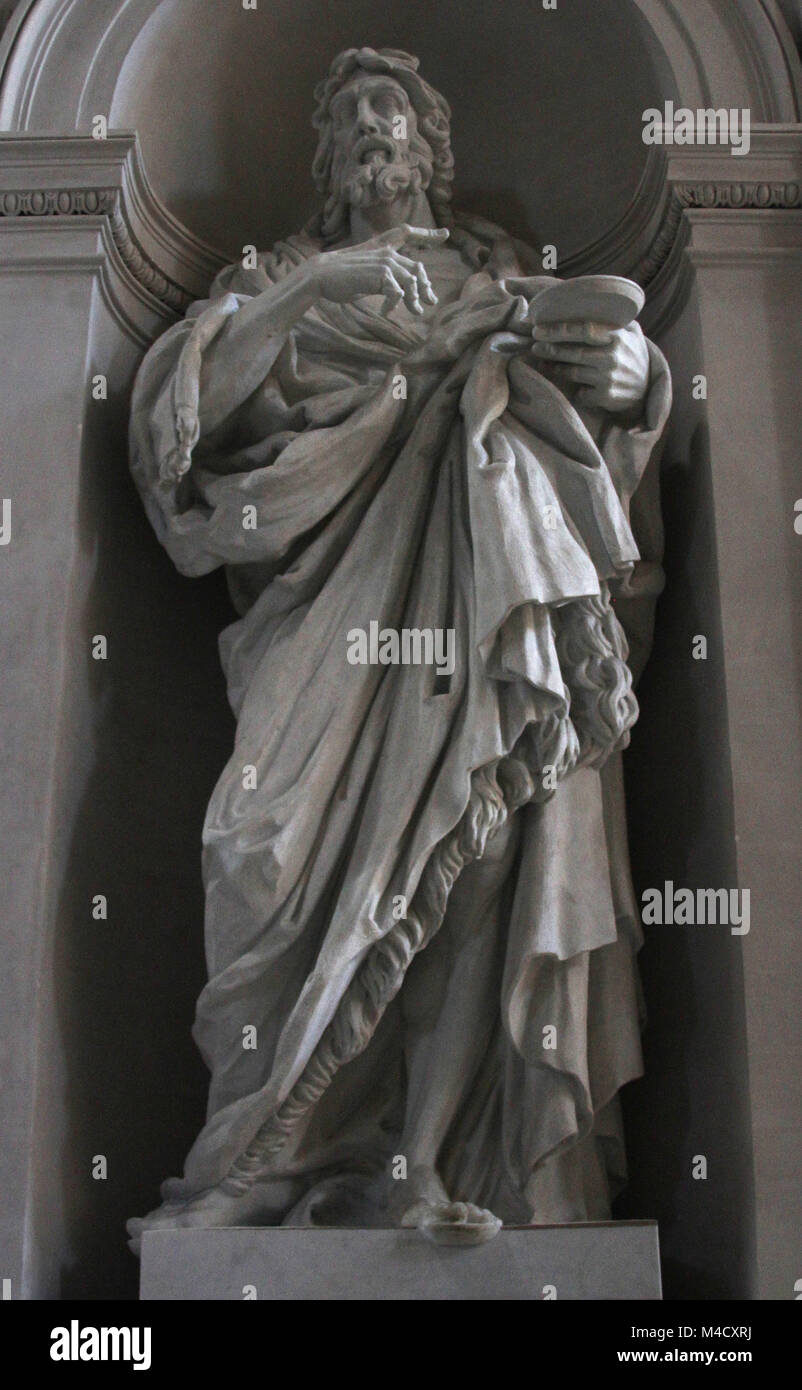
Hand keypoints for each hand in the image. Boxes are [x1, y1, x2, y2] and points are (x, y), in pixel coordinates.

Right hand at [307, 224, 448, 316]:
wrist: (322, 275)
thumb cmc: (341, 278)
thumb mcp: (367, 275)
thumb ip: (384, 278)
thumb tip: (399, 292)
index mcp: (383, 247)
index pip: (409, 234)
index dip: (428, 234)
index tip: (445, 233)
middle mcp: (387, 252)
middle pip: (417, 268)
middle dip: (426, 286)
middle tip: (431, 301)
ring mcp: (384, 262)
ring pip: (411, 282)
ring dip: (415, 300)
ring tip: (416, 312)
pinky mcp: (380, 275)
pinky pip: (397, 293)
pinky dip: (394, 305)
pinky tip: (387, 312)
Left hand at [531, 319, 649, 413]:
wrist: (647, 388)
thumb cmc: (634, 356)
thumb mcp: (633, 333)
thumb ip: (616, 319)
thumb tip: (592, 302)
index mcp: (617, 337)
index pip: (583, 330)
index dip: (558, 330)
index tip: (538, 330)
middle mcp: (613, 357)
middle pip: (573, 352)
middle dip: (550, 349)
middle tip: (535, 346)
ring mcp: (608, 377)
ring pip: (573, 372)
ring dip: (556, 367)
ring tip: (544, 361)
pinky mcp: (605, 396)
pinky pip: (581, 392)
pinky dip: (575, 389)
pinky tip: (569, 384)